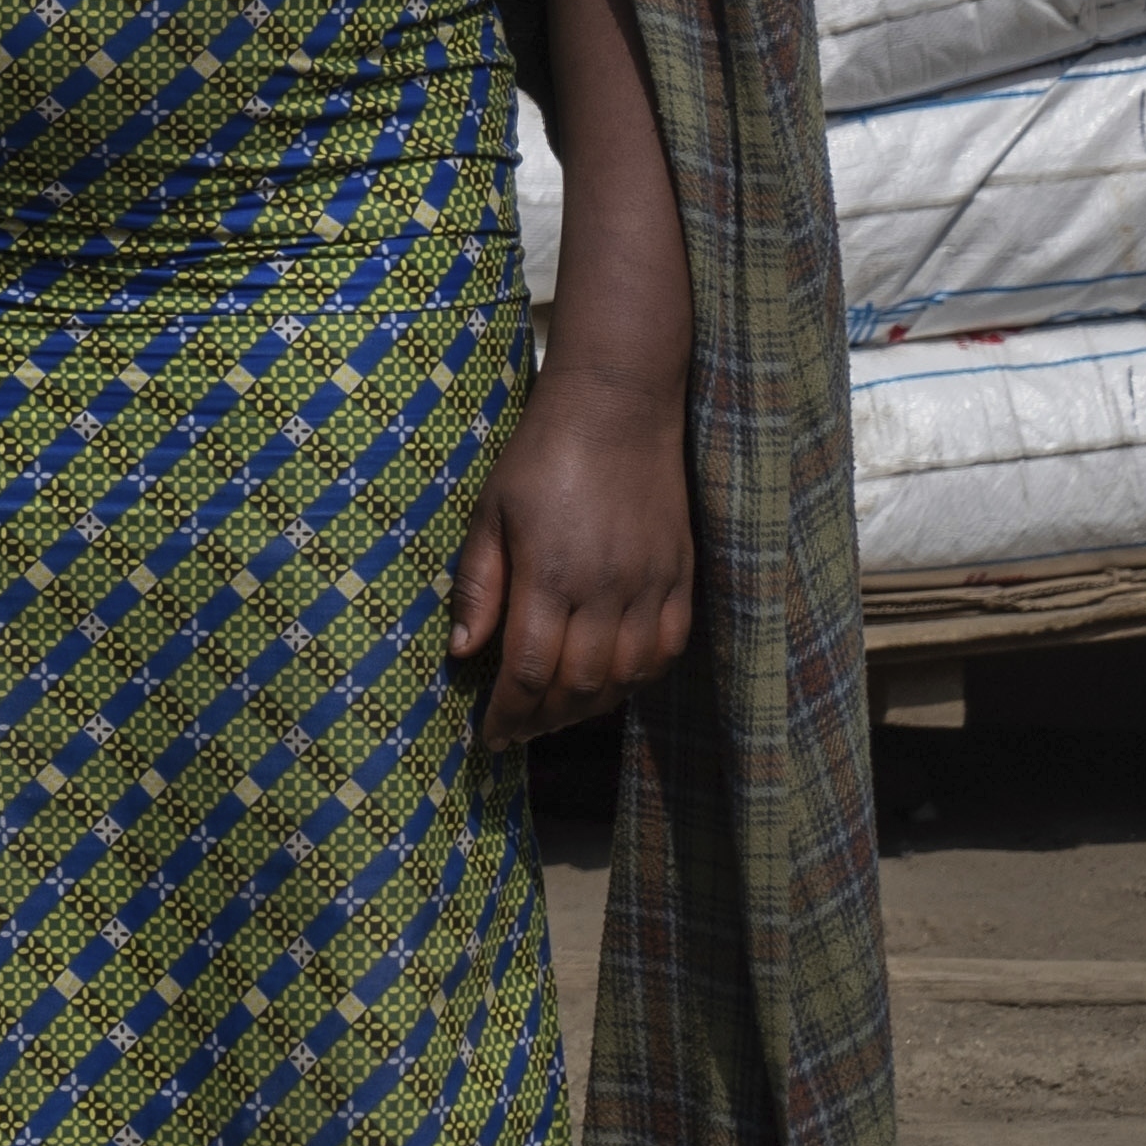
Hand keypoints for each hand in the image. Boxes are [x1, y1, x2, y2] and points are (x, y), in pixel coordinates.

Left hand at [452, 366, 696, 748]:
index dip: (508, 713)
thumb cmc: (541, 456)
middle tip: (518, 730)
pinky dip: (639, 679)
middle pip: (579, 685)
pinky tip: (612, 684)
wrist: (618, 410)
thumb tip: (462, 651)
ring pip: (626, 677)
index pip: (529, 670)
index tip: (489, 735)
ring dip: (590, 707)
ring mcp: (652, 586)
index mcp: (551, 575)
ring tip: (556, 714)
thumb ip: (479, 584)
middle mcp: (607, 590)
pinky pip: (668, 651)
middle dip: (543, 719)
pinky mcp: (683, 578)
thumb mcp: (490, 512)